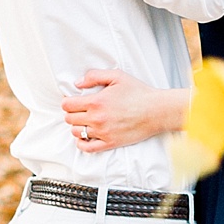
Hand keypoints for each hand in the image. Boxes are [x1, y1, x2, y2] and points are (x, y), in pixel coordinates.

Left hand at [61, 70, 187, 150]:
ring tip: (84, 121)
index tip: (72, 101)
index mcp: (96, 101)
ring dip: (77, 126)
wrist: (156, 111)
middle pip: (69, 119)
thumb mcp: (117, 76)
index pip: (67, 105)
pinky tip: (84, 137)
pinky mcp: (110, 143)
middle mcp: (97, 118)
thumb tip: (77, 83)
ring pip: (76, 132)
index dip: (67, 102)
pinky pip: (87, 148)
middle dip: (71, 113)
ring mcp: (103, 132)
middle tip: (79, 110)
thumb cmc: (138, 92)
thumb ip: (94, 76)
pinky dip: (81, 143)